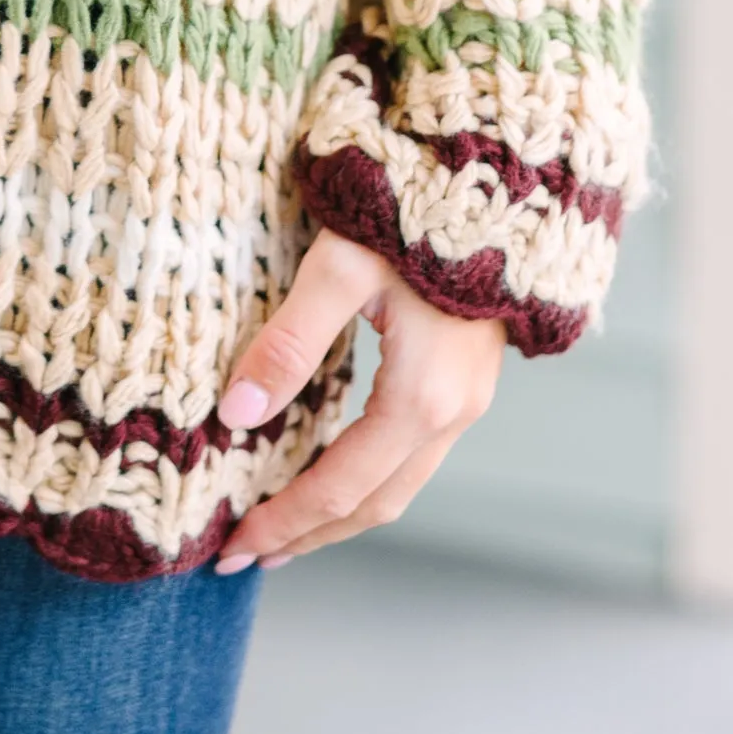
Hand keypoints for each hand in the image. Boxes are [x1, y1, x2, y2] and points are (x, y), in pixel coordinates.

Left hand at [214, 228, 502, 573]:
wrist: (499, 179)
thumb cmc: (414, 214)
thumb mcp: (339, 269)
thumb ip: (288, 342)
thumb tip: (237, 413)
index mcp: (422, 398)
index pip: (341, 486)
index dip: (285, 521)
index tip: (233, 546)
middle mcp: (454, 414)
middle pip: (375, 504)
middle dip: (308, 534)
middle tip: (246, 555)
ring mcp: (468, 400)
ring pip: (399, 485)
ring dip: (339, 514)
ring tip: (283, 530)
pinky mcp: (466, 380)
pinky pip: (411, 456)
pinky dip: (366, 480)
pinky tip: (332, 472)